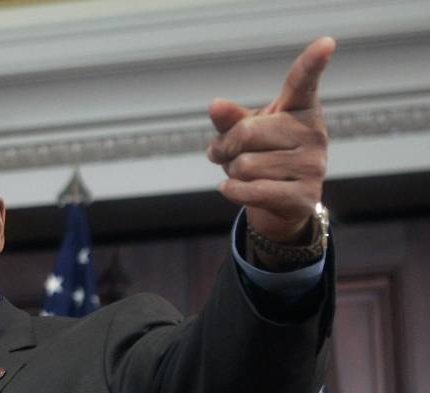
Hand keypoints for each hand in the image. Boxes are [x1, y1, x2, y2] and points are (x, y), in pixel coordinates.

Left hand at [206, 37, 334, 242]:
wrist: (280, 200)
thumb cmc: (261, 154)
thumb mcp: (243, 132)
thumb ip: (230, 118)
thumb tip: (216, 105)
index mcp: (301, 108)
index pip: (303, 82)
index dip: (312, 63)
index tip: (325, 43)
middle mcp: (313, 133)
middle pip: (247, 133)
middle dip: (226, 147)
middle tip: (229, 154)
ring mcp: (314, 165)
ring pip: (245, 165)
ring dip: (231, 172)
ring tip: (245, 173)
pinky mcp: (305, 196)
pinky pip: (252, 190)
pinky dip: (232, 191)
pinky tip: (231, 188)